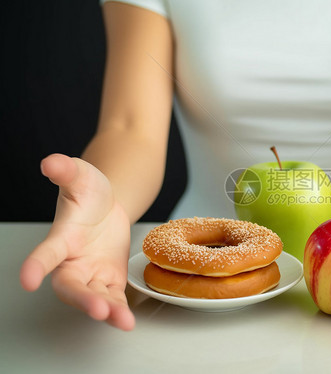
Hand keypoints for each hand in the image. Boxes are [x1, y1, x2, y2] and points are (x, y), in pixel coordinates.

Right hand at [20, 154, 134, 329]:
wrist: (108, 204)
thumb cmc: (89, 192)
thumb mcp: (82, 176)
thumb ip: (67, 170)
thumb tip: (50, 161)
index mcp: (62, 238)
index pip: (46, 253)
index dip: (36, 265)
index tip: (27, 280)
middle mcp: (72, 261)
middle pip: (70, 286)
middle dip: (82, 298)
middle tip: (97, 309)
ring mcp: (91, 272)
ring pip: (94, 296)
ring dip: (106, 309)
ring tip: (121, 321)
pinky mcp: (109, 278)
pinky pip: (113, 297)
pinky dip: (120, 310)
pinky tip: (128, 322)